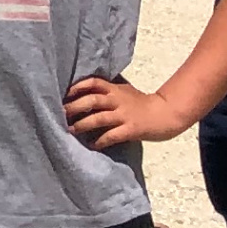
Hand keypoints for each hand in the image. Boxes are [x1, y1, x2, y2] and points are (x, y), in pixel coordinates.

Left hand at [63, 72, 185, 151]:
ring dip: (82, 124)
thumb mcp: (124, 91)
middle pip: (92, 100)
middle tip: (60, 113)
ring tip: (70, 130)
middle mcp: (118, 100)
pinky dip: (100, 141)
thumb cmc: (141, 103)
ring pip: (99, 118)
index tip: (63, 93)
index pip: (93, 82)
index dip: (77, 86)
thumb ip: (107, 90)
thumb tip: (83, 92)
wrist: (166, 114)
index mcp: (115, 89)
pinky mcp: (131, 129)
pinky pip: (112, 135)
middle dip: (74, 106)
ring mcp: (125, 115)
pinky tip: (92, 145)